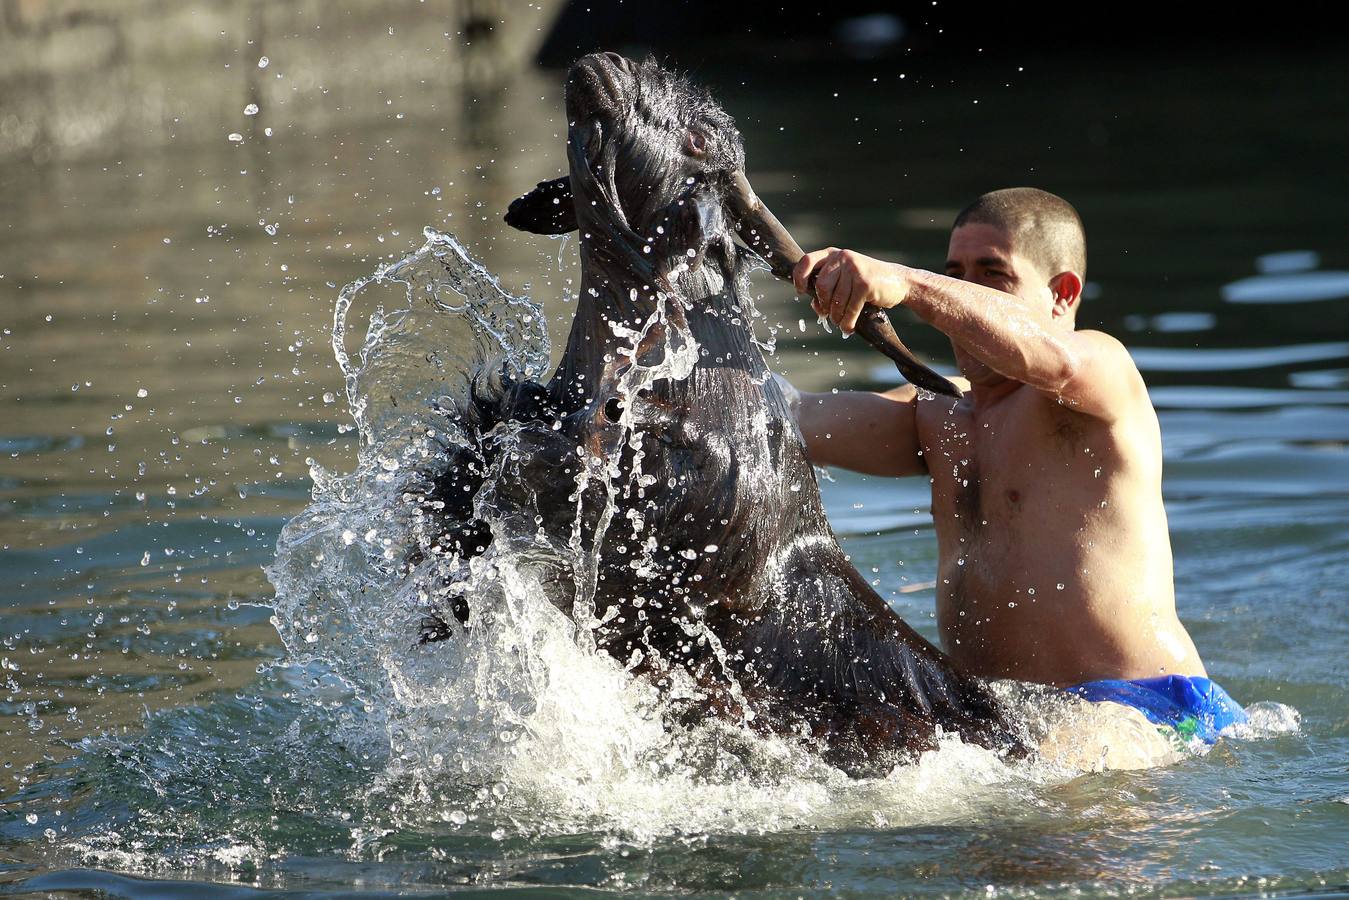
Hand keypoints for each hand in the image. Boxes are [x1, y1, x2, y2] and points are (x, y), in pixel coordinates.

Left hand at [791, 248, 909, 333]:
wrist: (899, 281)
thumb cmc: (866, 283)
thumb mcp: (844, 280)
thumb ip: (828, 289)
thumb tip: (815, 305)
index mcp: (833, 254)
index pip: (806, 261)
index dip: (799, 278)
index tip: (800, 292)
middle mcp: (843, 258)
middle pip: (821, 286)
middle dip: (823, 305)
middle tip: (828, 315)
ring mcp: (855, 269)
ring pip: (836, 301)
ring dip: (837, 317)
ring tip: (841, 323)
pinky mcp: (865, 283)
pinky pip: (850, 308)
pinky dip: (848, 322)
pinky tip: (849, 328)